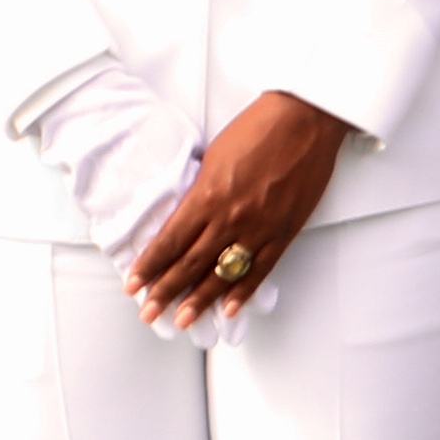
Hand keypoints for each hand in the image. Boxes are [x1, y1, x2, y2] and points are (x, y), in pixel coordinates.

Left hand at [128, 92, 350, 327]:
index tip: (134, 285)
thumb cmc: (258, 129)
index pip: (170, 241)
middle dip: (165, 292)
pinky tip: (229, 307)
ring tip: (182, 319)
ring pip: (222, 273)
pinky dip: (244, 291)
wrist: (305, 120)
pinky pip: (260, 269)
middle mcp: (229, 218)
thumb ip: (201, 193)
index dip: (149, 267)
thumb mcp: (213, 158)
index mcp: (207, 196)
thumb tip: (187, 219)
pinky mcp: (284, 231)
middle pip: (189, 264)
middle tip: (149, 313)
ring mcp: (259, 228)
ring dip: (199, 300)